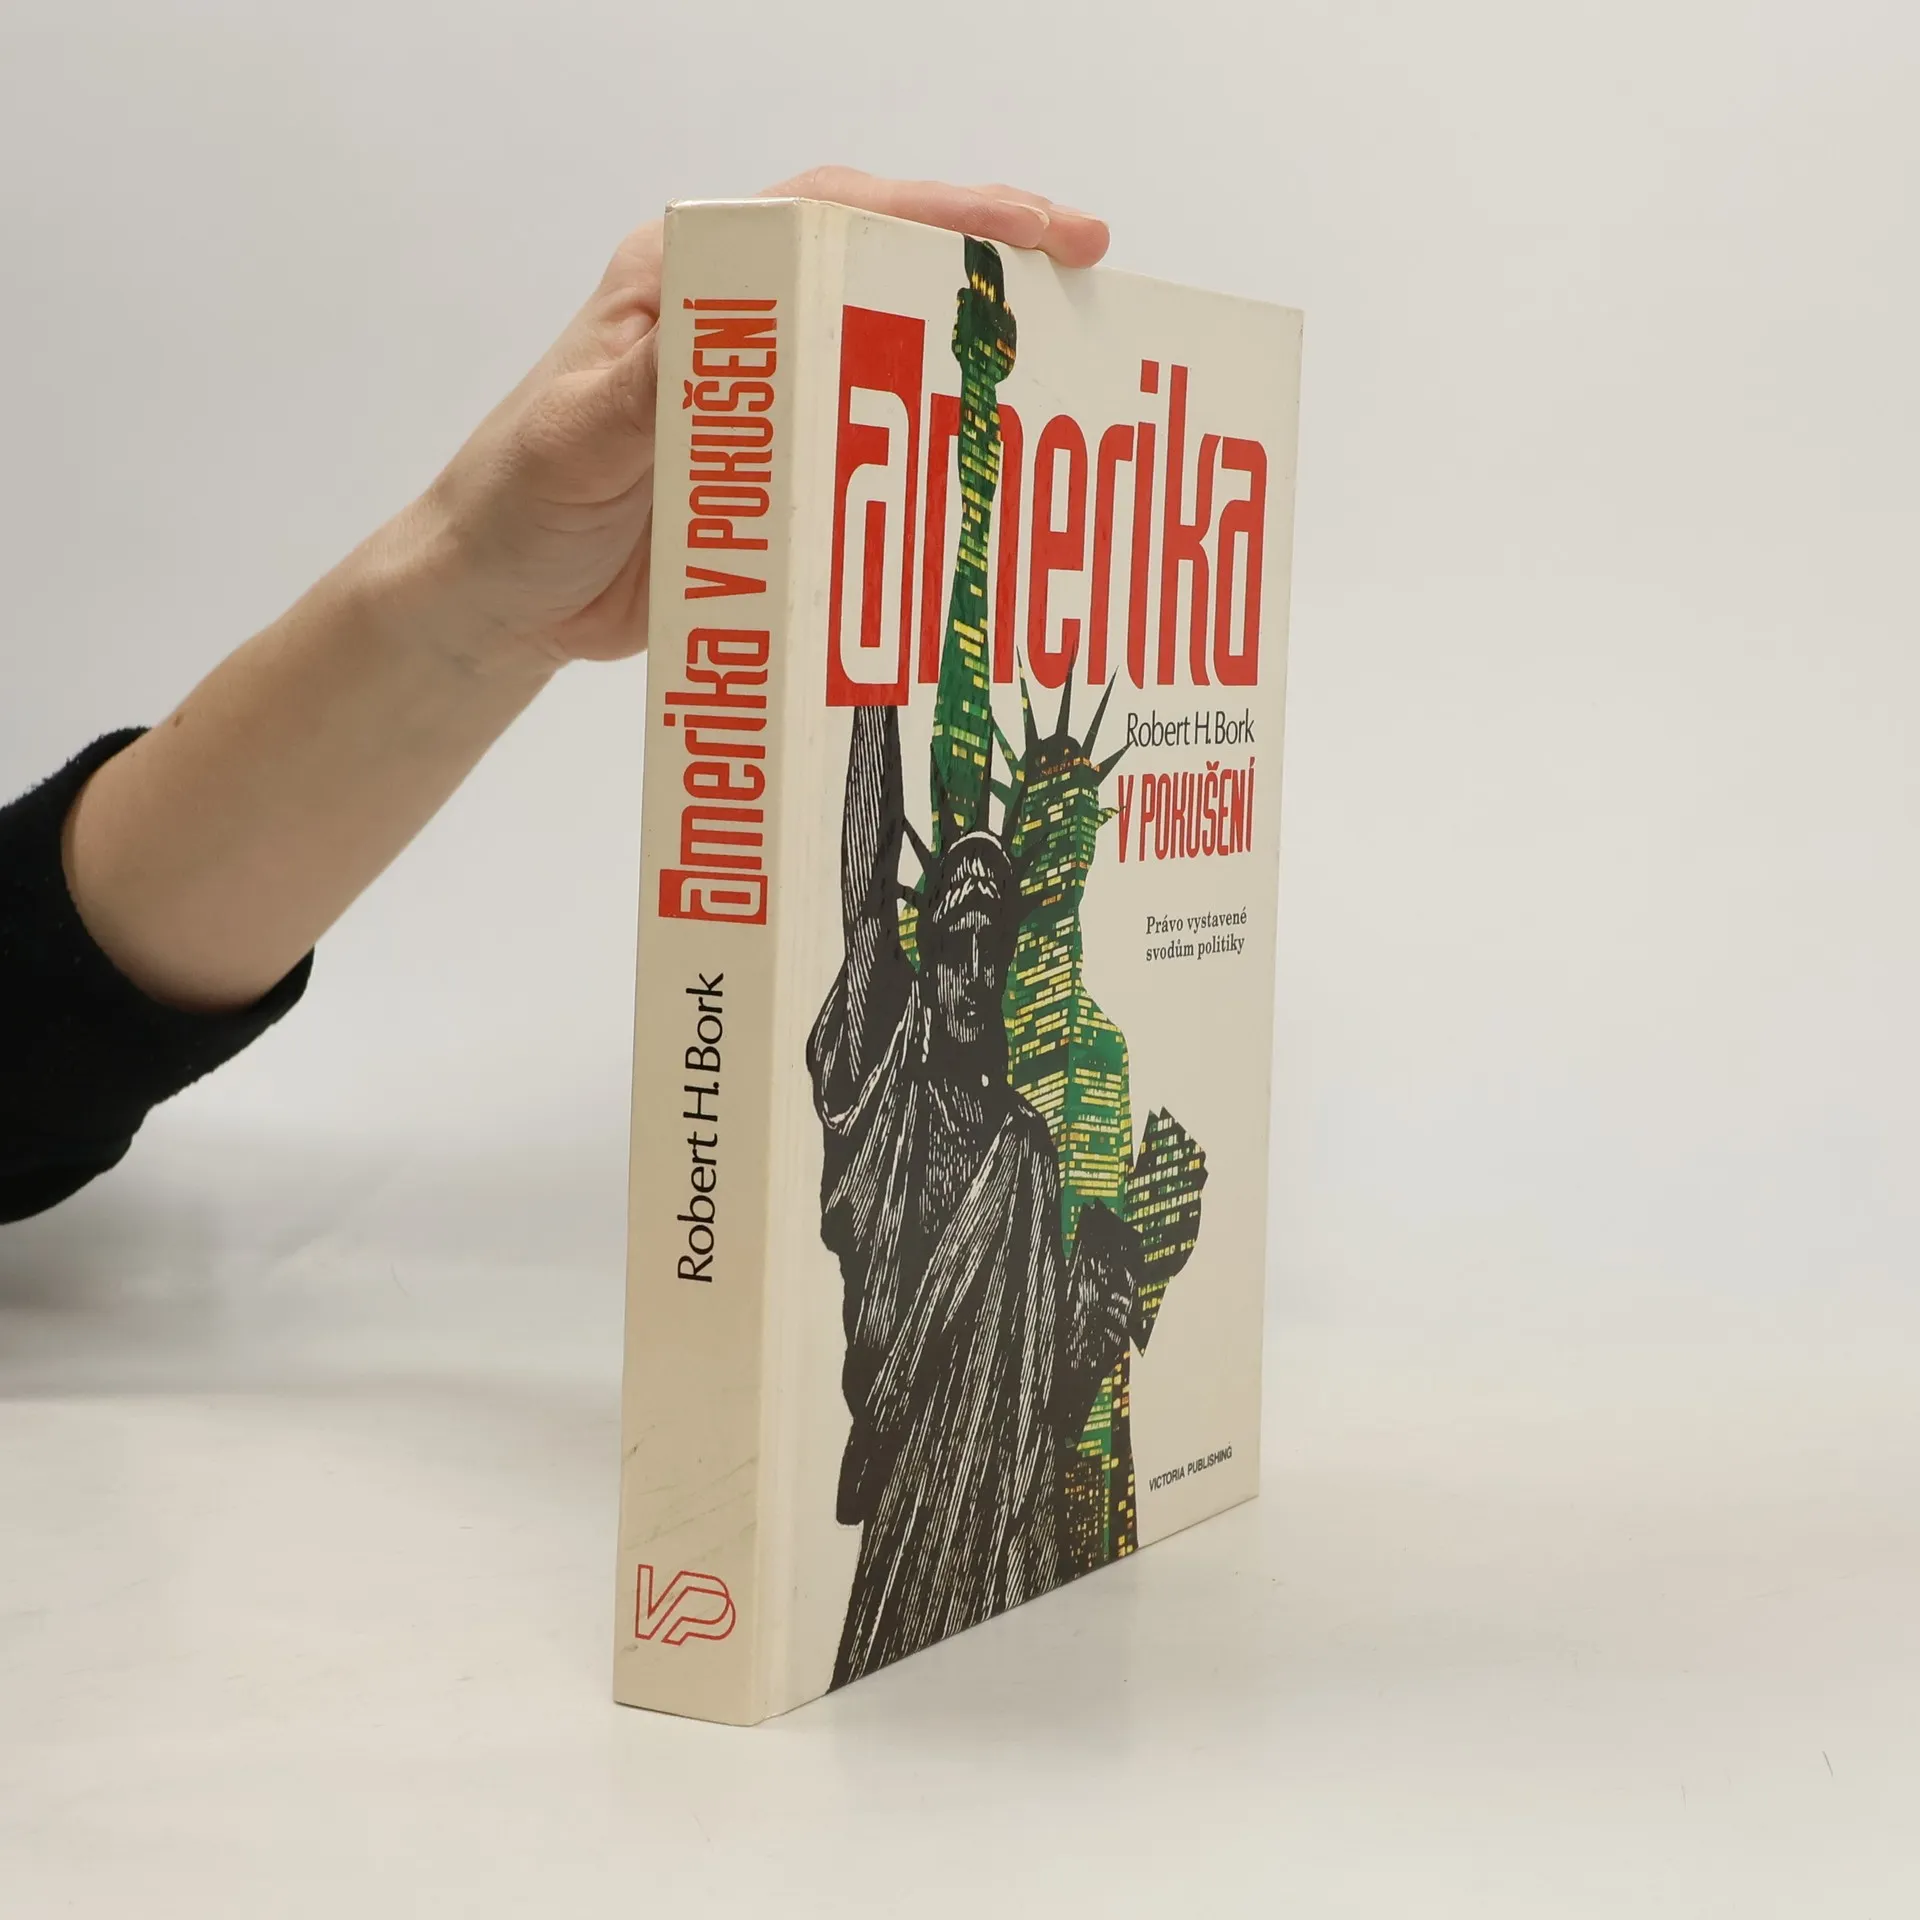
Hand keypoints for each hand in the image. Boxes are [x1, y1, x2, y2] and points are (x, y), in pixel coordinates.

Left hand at [405, 168, 1110, 675]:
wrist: (498, 602)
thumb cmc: (517, 503)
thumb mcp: (575, 437)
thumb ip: (653, 385)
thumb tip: (738, 328)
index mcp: (690, 281)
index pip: (829, 217)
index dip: (942, 213)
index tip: (1038, 230)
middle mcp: (742, 324)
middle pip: (880, 272)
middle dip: (987, 270)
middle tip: (1088, 285)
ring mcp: (767, 399)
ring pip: (887, 354)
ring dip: (972, 362)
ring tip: (1065, 377)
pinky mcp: (779, 472)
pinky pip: (871, 448)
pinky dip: (931, 453)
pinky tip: (989, 476)